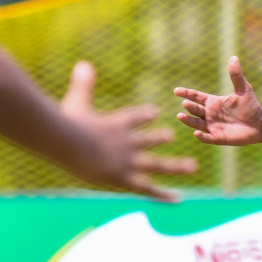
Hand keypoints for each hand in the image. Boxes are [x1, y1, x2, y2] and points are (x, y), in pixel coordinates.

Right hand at [59, 61, 197, 200]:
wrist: (72, 142)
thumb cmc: (69, 122)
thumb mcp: (77, 101)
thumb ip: (83, 84)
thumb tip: (83, 63)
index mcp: (116, 125)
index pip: (134, 118)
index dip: (144, 116)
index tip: (154, 113)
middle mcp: (127, 143)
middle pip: (147, 140)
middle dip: (159, 138)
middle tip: (169, 136)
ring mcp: (128, 162)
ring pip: (156, 165)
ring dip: (174, 166)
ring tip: (192, 166)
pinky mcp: (124, 178)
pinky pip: (148, 188)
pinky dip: (163, 195)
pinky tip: (179, 198)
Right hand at [174, 55, 261, 145]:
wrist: (260, 124)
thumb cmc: (250, 106)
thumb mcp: (244, 89)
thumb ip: (236, 75)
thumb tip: (234, 57)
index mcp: (213, 102)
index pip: (196, 96)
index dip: (186, 93)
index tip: (176, 90)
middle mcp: (210, 114)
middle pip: (195, 109)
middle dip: (189, 107)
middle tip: (185, 103)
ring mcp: (213, 126)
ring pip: (196, 123)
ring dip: (188, 121)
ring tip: (180, 116)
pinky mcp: (218, 137)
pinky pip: (207, 137)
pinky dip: (202, 136)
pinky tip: (197, 133)